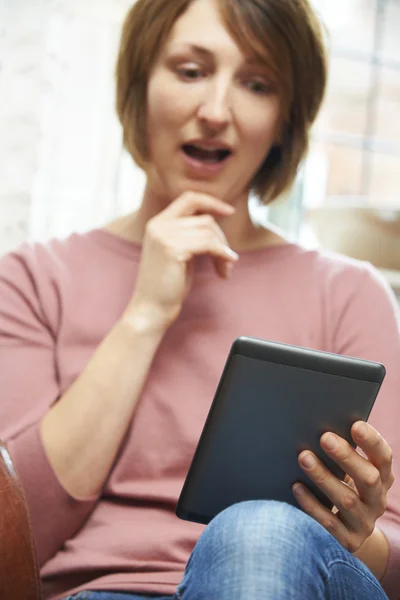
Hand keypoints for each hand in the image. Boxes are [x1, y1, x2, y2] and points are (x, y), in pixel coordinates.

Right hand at [125, 192, 238, 328]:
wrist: (150, 309)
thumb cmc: (167, 285)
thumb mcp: (178, 252)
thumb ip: (190, 235)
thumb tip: (216, 223)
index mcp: (158, 223)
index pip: (189, 198)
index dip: (211, 201)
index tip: (229, 211)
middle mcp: (159, 225)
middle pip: (205, 219)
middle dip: (222, 239)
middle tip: (228, 260)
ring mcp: (164, 236)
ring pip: (209, 231)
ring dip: (223, 250)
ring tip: (225, 269)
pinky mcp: (173, 249)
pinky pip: (208, 244)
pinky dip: (222, 254)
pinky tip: (225, 268)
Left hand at [293, 421, 394, 552]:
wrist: (347, 531)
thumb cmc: (343, 485)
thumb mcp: (350, 470)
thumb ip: (344, 452)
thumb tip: (318, 424)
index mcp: (382, 477)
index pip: (383, 458)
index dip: (372, 441)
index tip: (355, 425)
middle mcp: (377, 500)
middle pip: (368, 478)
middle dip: (346, 457)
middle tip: (324, 437)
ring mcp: (365, 523)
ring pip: (347, 500)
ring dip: (324, 477)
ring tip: (304, 457)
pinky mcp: (349, 541)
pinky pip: (329, 523)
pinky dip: (312, 504)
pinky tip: (297, 486)